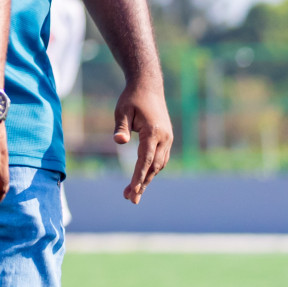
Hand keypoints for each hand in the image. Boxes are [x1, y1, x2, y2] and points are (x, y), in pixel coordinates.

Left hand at [115, 75, 172, 202]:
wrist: (148, 87)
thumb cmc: (132, 98)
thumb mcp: (122, 110)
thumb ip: (121, 127)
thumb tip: (119, 142)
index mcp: (154, 132)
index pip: (145, 160)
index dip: (138, 177)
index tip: (132, 191)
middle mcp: (165, 138)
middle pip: (153, 167)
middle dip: (142, 184)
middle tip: (129, 199)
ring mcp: (168, 139)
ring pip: (159, 165)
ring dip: (147, 179)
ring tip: (134, 194)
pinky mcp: (166, 139)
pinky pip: (160, 159)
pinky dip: (152, 170)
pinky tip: (142, 178)